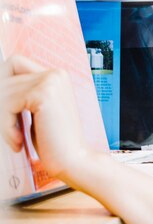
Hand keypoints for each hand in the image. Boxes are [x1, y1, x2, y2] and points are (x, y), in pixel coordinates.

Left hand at [0, 55, 91, 184]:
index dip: (4, 82)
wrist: (74, 160)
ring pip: (3, 91)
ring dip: (2, 119)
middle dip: (1, 104)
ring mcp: (51, 81)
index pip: (15, 63)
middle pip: (5, 76)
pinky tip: (18, 140)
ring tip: (15, 138)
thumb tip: (0, 88)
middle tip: (8, 127)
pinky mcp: (43, 94)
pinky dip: (5, 126)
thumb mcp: (36, 112)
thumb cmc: (54, 141)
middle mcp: (56, 74)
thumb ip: (22, 95)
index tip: (5, 109)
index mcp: (57, 76)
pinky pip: (6, 104)